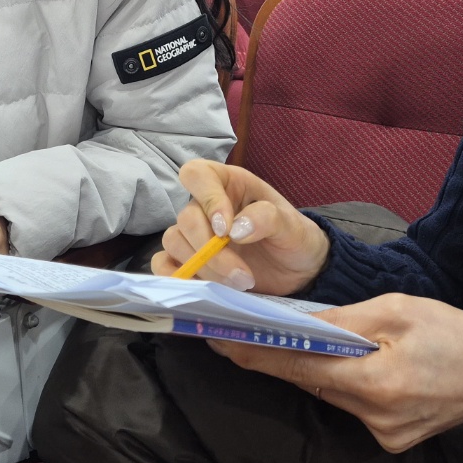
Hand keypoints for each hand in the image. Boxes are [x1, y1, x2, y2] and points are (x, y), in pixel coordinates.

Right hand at [152, 160, 329, 294]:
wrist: (299, 271)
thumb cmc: (293, 238)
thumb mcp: (291, 225)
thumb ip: (267, 217)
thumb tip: (236, 229)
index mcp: (227, 184)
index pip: (196, 174)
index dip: (207, 199)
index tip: (226, 229)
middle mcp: (205, 206)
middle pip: (186, 218)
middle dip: (210, 249)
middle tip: (241, 273)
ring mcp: (194, 235)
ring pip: (174, 242)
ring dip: (203, 266)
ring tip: (238, 282)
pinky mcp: (188, 262)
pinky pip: (164, 264)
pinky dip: (178, 277)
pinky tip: (204, 288)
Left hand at [207, 293, 462, 452]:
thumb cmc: (452, 332)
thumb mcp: (396, 309)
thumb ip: (344, 319)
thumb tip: (299, 321)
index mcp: (374, 381)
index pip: (298, 367)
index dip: (256, 354)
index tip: (220, 340)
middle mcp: (374, 415)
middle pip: (310, 382)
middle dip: (278, 355)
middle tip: (238, 330)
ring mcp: (383, 432)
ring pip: (329, 393)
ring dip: (311, 367)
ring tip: (282, 337)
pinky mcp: (392, 438)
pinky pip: (352, 404)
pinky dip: (342, 381)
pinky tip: (345, 360)